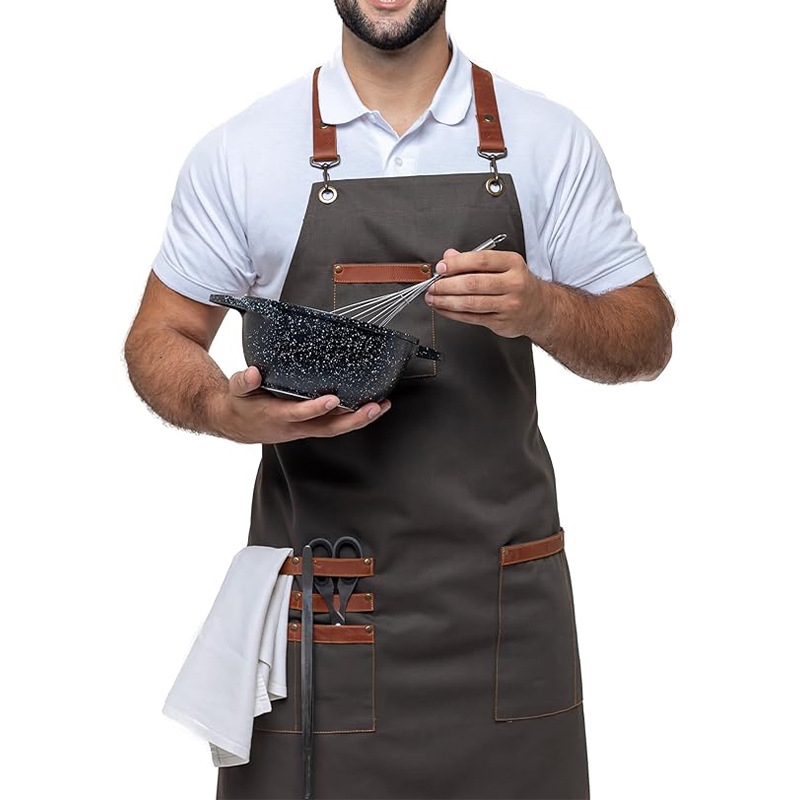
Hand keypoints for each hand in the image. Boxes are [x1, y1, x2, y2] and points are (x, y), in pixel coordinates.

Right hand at [211, 366, 390, 443]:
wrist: (238, 425)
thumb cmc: (242, 405)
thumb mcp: (237, 391)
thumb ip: (244, 381)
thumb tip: (254, 373)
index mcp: (276, 415)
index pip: (299, 413)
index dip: (316, 409)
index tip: (333, 399)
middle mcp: (294, 426)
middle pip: (328, 427)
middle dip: (352, 419)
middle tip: (373, 407)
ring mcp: (305, 429)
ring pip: (336, 429)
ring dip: (360, 420)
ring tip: (381, 407)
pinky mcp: (312, 428)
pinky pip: (336, 427)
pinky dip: (355, 419)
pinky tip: (371, 409)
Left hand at [424, 248, 548, 338]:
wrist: (540, 308)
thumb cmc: (517, 284)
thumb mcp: (503, 265)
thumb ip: (474, 260)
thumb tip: (449, 256)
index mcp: (513, 264)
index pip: (480, 260)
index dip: (457, 263)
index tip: (441, 267)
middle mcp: (513, 284)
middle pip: (473, 283)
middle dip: (446, 285)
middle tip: (432, 285)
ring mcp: (508, 305)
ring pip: (470, 303)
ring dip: (446, 301)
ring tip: (432, 298)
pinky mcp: (501, 322)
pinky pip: (471, 317)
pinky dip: (453, 313)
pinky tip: (443, 308)